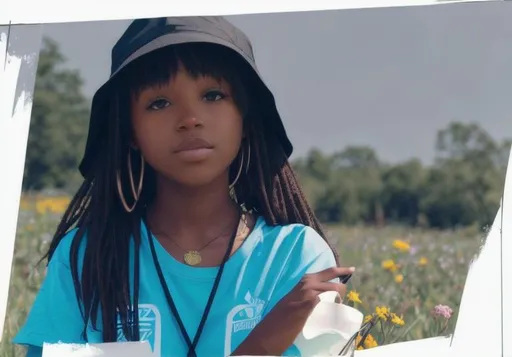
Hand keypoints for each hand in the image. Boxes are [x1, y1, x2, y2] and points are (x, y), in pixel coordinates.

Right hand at [231, 266, 354, 355]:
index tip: (351, 269)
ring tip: (333, 312)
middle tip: (339, 304)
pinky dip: (334, 309)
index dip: (342, 270)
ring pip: (335, 292)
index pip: (329, 271)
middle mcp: (307, 283)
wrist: (267, 333)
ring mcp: (309, 293)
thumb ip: (308, 296)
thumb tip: (326, 297)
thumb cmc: (280, 319)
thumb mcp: (294, 301)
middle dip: (342, 293)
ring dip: (339, 303)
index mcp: (303, 281)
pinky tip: (331, 316)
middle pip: (336, 283)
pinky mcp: (310, 304)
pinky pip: (330, 302)